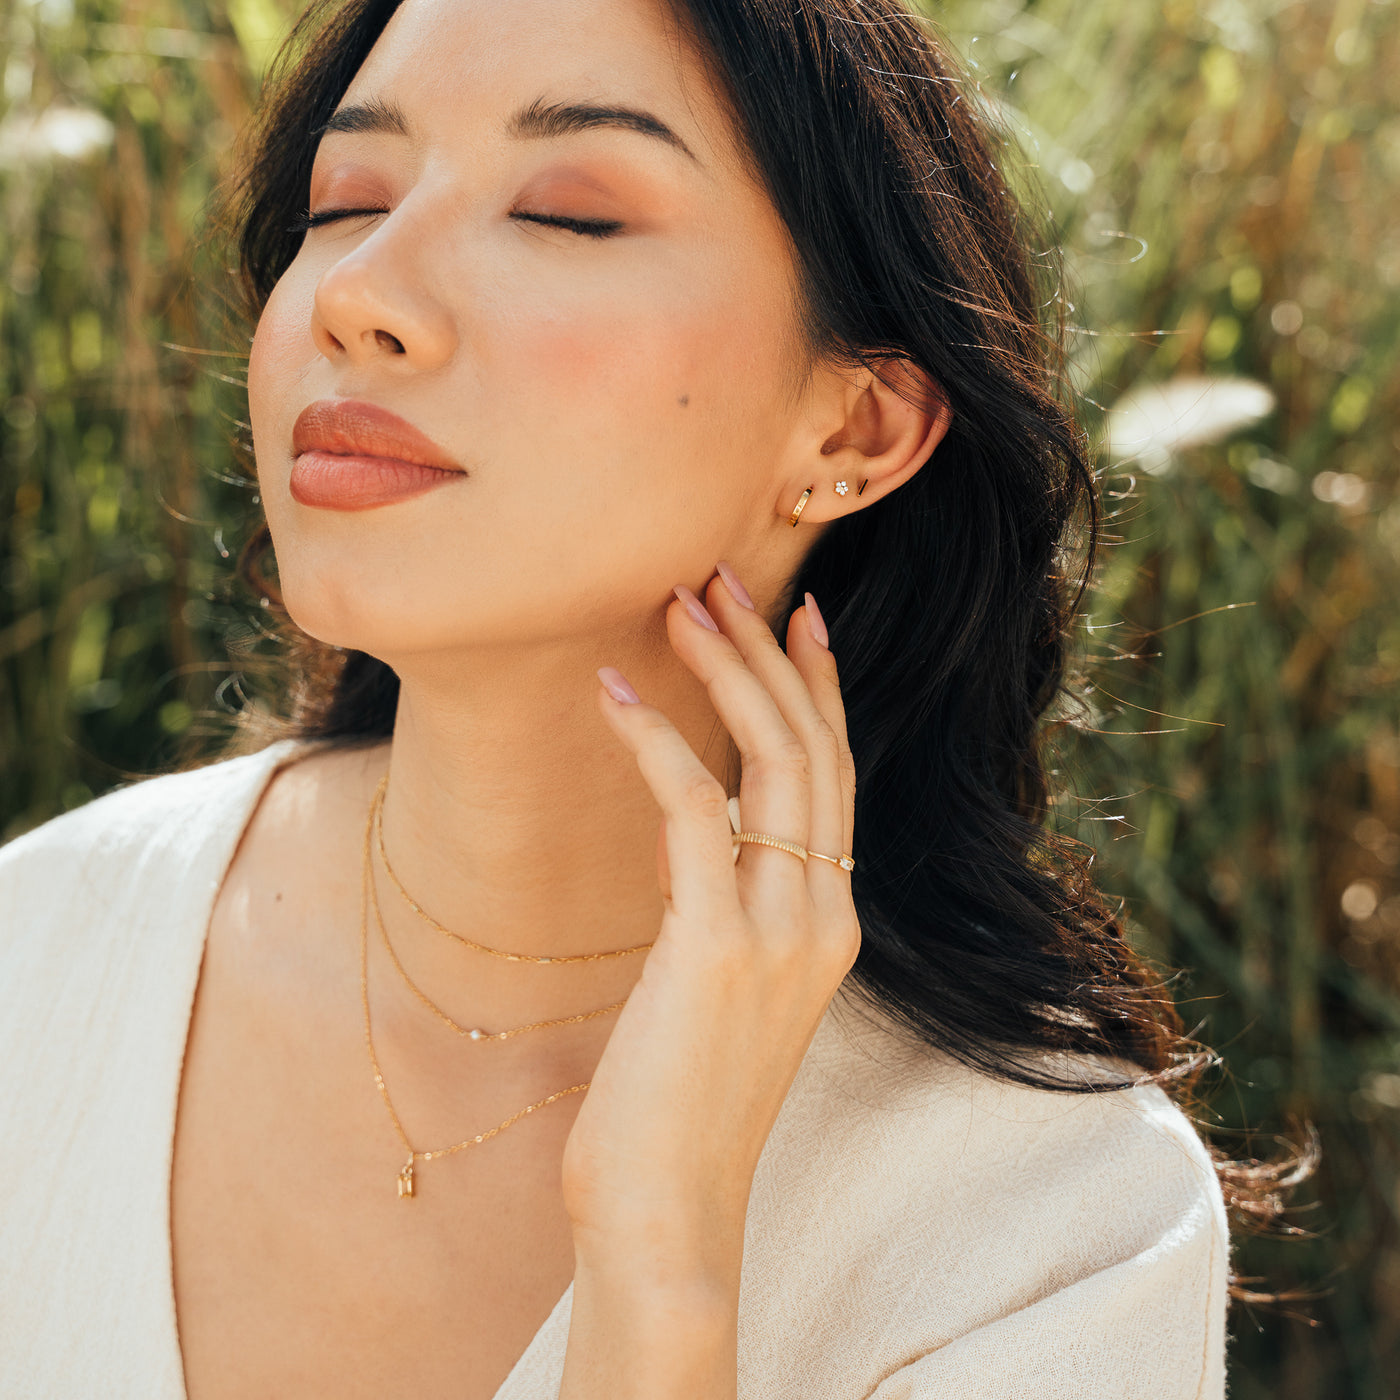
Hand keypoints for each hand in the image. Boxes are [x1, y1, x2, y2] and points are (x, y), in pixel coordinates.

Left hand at [563, 565, 859, 1293]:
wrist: (668, 1212)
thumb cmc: (676, 1103)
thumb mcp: (715, 989)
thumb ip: (723, 908)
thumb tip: (690, 835)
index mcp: (831, 923)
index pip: (836, 778)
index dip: (817, 691)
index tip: (795, 617)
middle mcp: (825, 916)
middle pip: (812, 750)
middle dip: (768, 654)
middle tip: (717, 578)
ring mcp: (783, 931)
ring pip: (773, 762)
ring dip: (724, 671)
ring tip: (678, 601)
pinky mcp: (719, 948)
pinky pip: (694, 811)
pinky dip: (654, 740)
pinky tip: (612, 689)